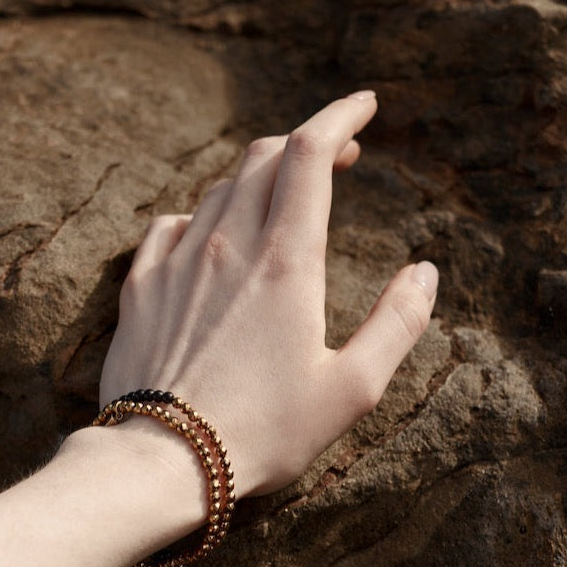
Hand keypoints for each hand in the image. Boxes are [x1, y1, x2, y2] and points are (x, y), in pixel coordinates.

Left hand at [99, 91, 438, 496]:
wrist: (162, 461)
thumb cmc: (263, 432)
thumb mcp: (352, 389)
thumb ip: (397, 324)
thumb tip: (425, 272)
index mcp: (286, 261)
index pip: (312, 153)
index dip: (342, 116)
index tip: (365, 105)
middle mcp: (228, 245)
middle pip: (266, 157)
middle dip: (308, 142)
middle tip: (339, 156)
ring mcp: (177, 262)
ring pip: (219, 187)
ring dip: (258, 176)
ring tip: (283, 196)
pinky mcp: (141, 287)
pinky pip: (171, 225)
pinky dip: (203, 215)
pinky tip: (212, 236)